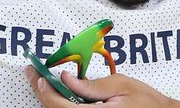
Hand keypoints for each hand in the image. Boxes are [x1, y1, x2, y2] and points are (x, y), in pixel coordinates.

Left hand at [24, 66, 179, 106]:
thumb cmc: (146, 101)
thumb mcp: (121, 85)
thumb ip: (92, 85)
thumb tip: (66, 78)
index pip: (60, 107)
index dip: (45, 92)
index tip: (37, 75)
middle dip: (42, 95)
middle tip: (33, 76)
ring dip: (50, 102)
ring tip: (42, 83)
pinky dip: (62, 107)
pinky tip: (60, 96)